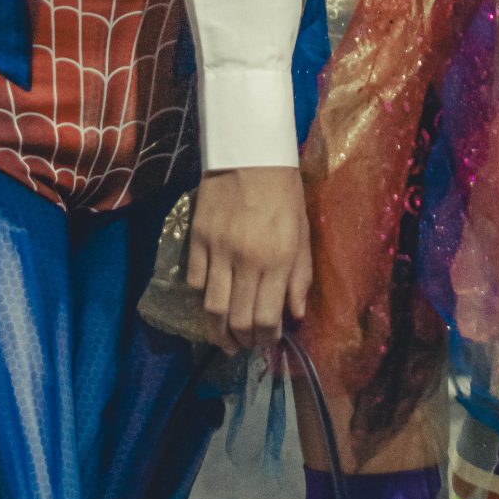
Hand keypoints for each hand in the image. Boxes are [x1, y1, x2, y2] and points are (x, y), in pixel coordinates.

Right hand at [186, 166, 312, 351]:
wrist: (250, 153)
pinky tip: (211, 298)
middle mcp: (247, 259)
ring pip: (212, 308)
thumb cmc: (284, 194)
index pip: (267, 317)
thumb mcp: (303, 233)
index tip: (266, 340)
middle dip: (242, 341)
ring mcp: (219, 249)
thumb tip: (295, 315)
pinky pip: (195, 282)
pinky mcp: (198, 239)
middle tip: (244, 345)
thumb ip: (300, 277)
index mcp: (278, 258)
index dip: (266, 338)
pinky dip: (202, 296)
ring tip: (224, 337)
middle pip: (237, 319)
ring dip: (218, 330)